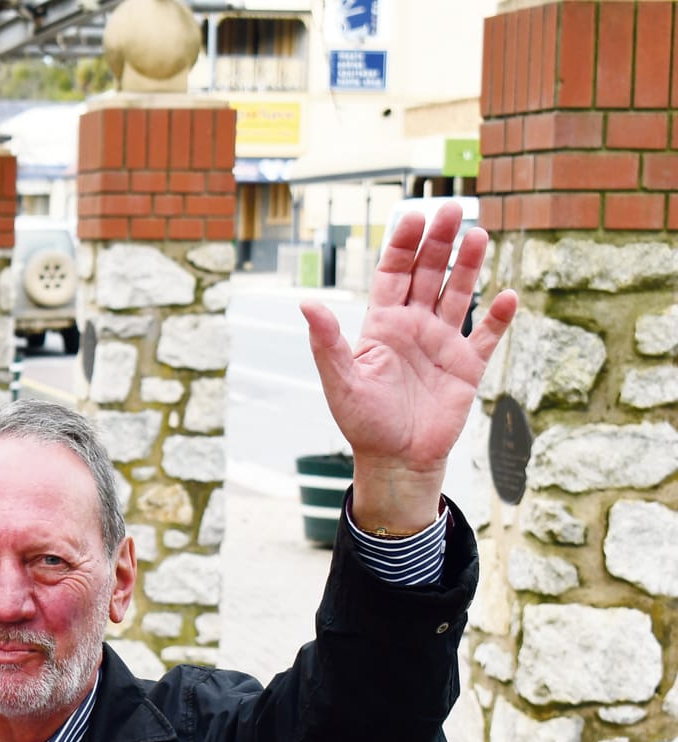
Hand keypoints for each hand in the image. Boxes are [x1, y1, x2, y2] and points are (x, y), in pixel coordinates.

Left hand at [301, 202, 517, 532]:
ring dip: (468, 266)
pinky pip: (487, 336)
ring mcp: (443, 344)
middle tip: (450, 209)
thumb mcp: (340, 379)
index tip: (412, 217)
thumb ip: (327, 342)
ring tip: (478, 234)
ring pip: (458, 295)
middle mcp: (414, 327)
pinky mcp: (467, 367)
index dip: (403, 245)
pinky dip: (498, 317)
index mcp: (383, 325)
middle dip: (438, 242)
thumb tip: (306, 304)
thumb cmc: (362, 421)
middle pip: (429, 274)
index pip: (394, 274)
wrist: (395, 459)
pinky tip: (508, 296)